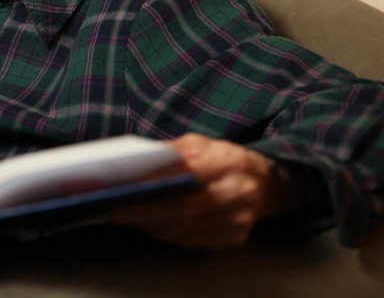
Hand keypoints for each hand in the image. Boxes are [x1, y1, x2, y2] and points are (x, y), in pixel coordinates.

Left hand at [111, 133, 303, 248]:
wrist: (266, 186)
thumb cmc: (226, 160)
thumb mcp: (204, 143)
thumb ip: (175, 150)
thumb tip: (141, 161)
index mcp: (230, 162)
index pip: (188, 173)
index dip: (156, 181)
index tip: (128, 186)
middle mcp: (238, 194)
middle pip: (184, 210)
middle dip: (146, 213)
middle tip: (117, 211)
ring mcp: (238, 221)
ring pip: (185, 230)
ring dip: (151, 226)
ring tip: (127, 218)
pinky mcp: (233, 239)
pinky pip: (192, 241)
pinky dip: (166, 234)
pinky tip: (149, 226)